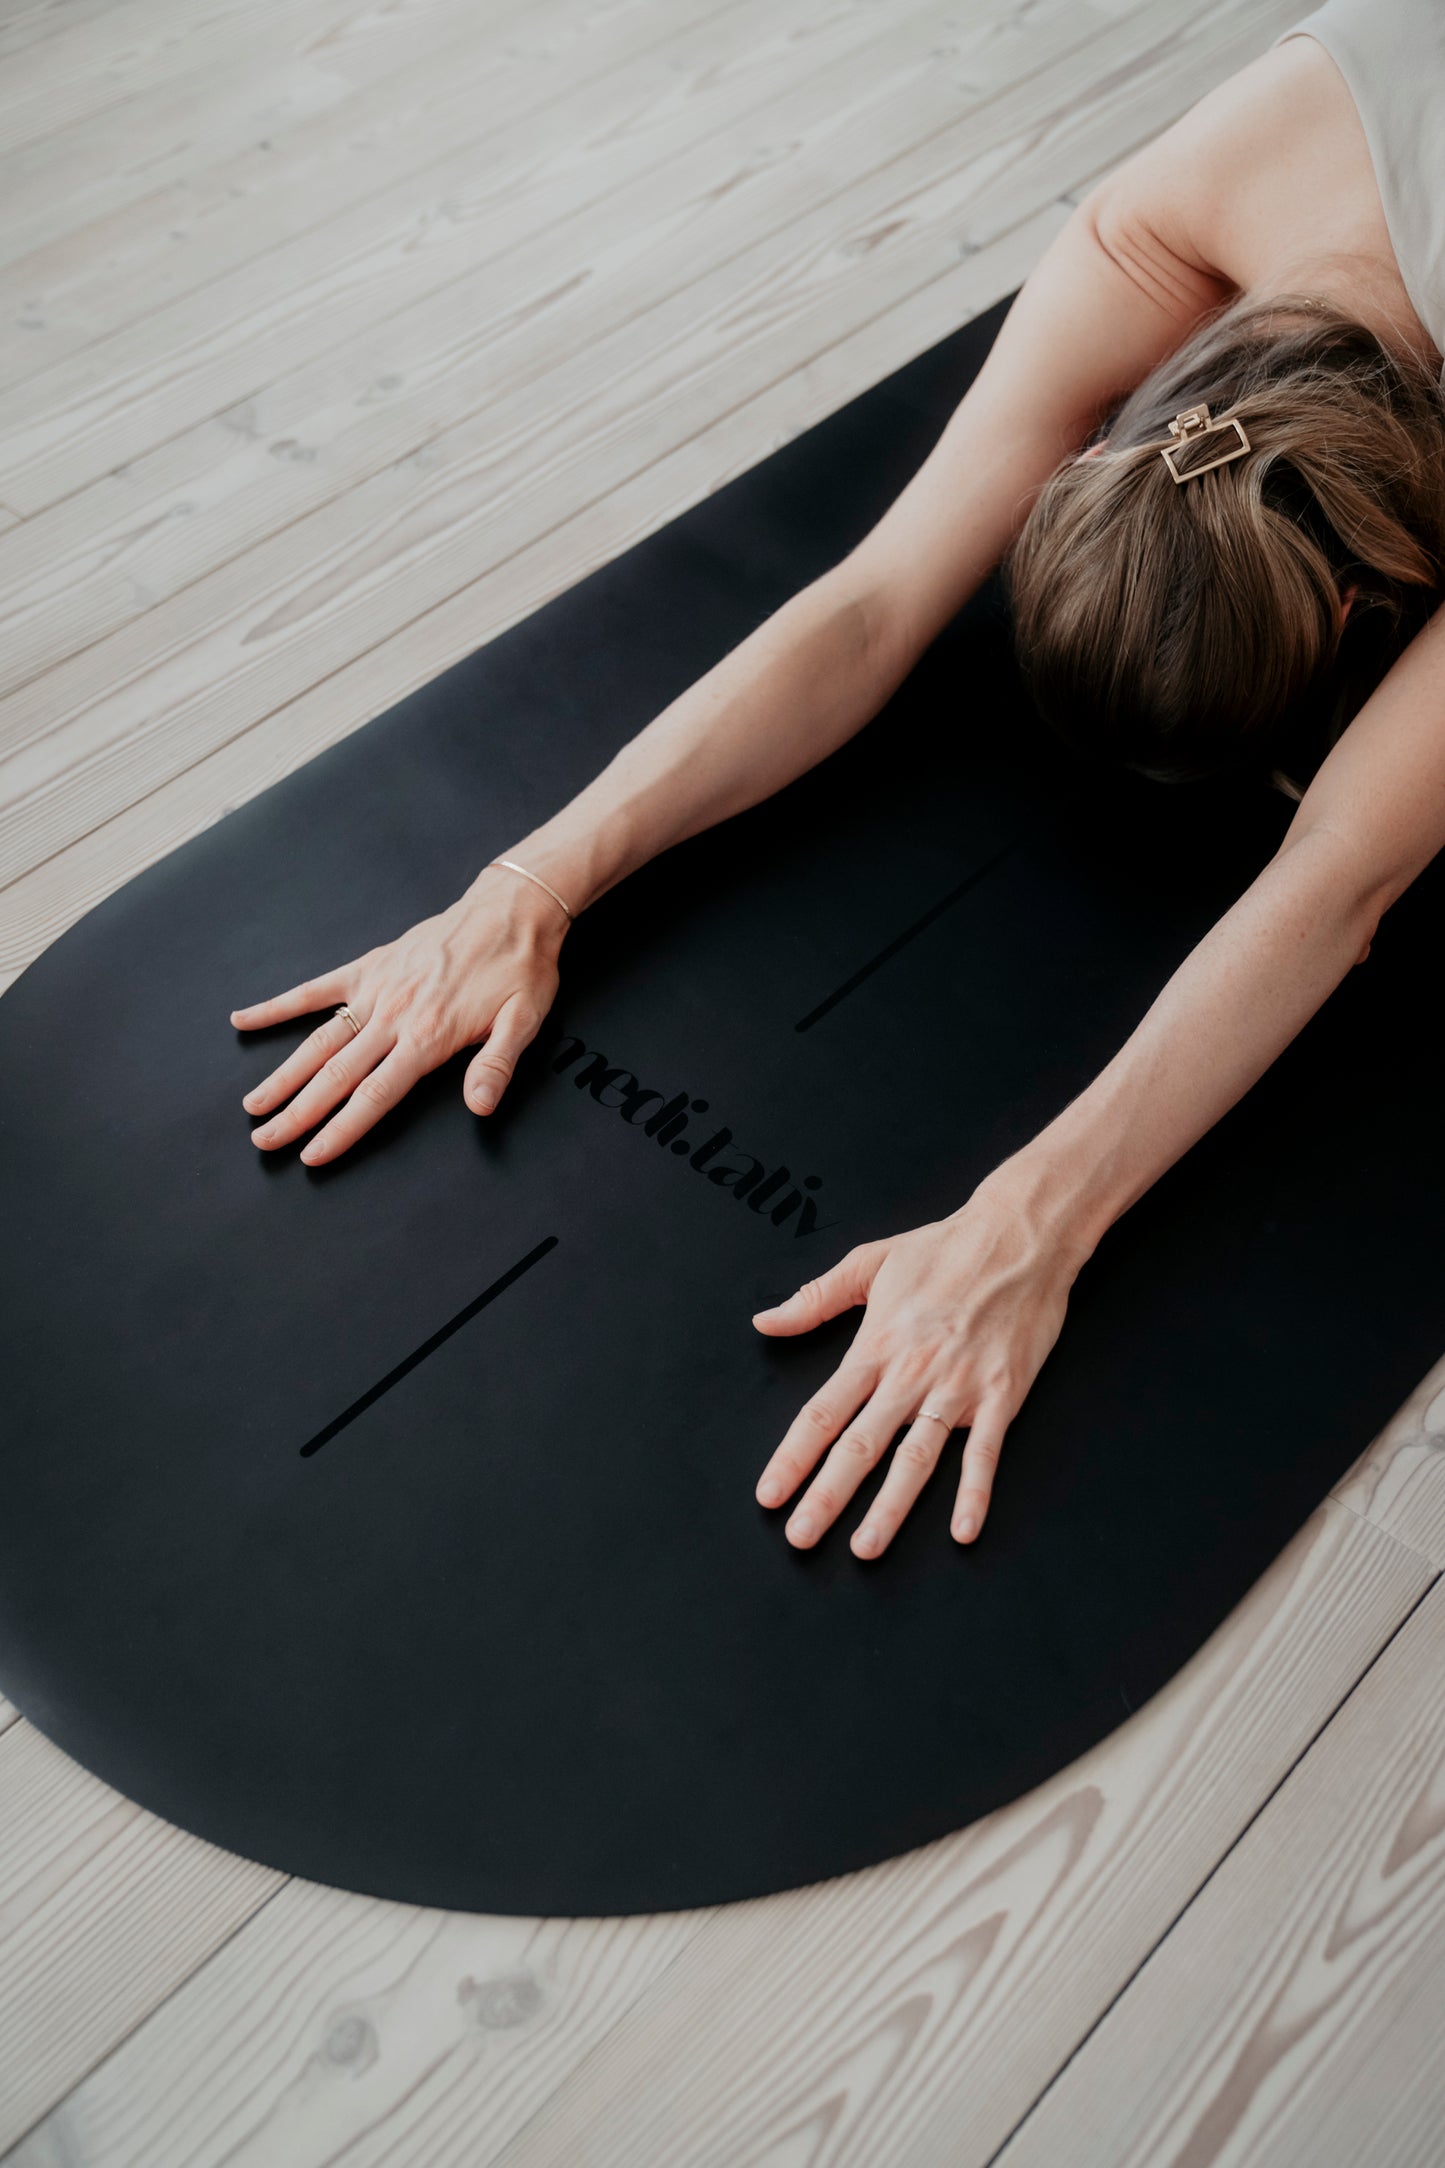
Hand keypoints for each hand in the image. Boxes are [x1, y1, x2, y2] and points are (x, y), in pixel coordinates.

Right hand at [230, 866, 568, 1164]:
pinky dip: (278, 1005)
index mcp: (428, 1036)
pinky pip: (315, 989)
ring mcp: (375, 990)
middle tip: (264, 1141)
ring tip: (253, 1104)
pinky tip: (244, 1019)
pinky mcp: (368, 967)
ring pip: (318, 1042)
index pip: (373, 1095)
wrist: (509, 910)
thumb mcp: (524, 1020)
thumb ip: (496, 1065)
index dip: (340, 1129)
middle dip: (297, 1114)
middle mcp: (392, 1016)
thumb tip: (480, 1106)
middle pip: (335, 1076)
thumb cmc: (519, 968)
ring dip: (283, 1076)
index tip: (310, 1156)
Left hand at [751, 1172, 1087, 1558]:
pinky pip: (984, 1453)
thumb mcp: (869, 1262)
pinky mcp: (1002, 1395)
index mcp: (875, 1346)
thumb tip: (765, 1321)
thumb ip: (814, 1298)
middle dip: (827, 1496)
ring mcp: (957, 1388)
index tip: (769, 1494)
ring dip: (890, 1508)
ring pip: (916, 1458)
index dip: (793, 1457)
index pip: (822, 1412)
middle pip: (860, 1446)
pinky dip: (974, 1493)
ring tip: (865, 1548)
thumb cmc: (944, 1248)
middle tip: (800, 1537)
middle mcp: (910, 1374)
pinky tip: (963, 1530)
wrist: (1019, 1235)